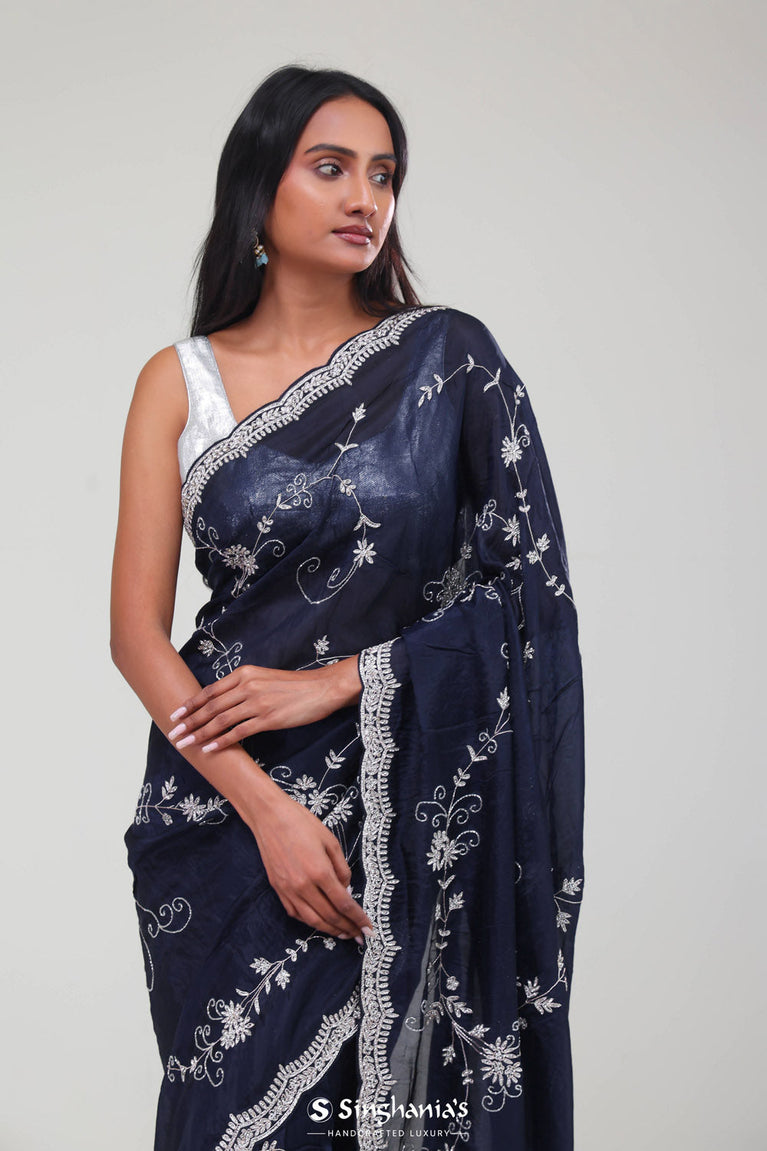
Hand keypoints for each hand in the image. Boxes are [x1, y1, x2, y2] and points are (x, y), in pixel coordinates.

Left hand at [166, 657, 361, 752]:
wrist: (321, 688)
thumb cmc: (294, 686)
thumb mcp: (264, 678)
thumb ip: (243, 687)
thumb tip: (223, 702)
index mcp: (244, 674)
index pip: (210, 691)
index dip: (190, 704)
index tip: (175, 715)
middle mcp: (247, 686)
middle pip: (210, 706)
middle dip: (188, 722)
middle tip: (173, 734)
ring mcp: (257, 702)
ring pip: (220, 720)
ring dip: (199, 734)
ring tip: (185, 744)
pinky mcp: (268, 718)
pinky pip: (239, 733)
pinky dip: (221, 742)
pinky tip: (210, 750)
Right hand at [248, 783, 374, 943]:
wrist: (270, 817)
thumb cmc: (302, 824)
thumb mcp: (330, 841)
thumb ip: (341, 868)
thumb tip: (346, 890)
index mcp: (320, 872)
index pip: (344, 904)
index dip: (358, 918)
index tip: (368, 928)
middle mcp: (303, 886)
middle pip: (330, 916)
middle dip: (347, 928)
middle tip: (360, 936)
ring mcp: (288, 890)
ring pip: (312, 920)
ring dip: (330, 931)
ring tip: (344, 934)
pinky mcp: (278, 890)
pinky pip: (296, 914)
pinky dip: (310, 922)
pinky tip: (320, 923)